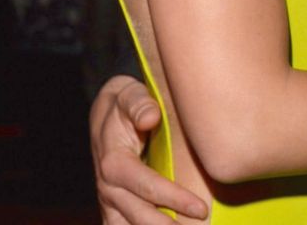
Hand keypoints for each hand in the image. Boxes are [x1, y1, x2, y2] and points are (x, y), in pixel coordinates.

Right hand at [91, 75, 207, 222]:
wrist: (106, 112)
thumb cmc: (125, 102)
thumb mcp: (130, 95)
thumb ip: (140, 104)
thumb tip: (151, 117)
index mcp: (114, 164)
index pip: (147, 187)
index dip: (174, 200)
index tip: (201, 208)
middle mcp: (109, 188)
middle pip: (140, 216)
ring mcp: (109, 201)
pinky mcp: (113, 207)